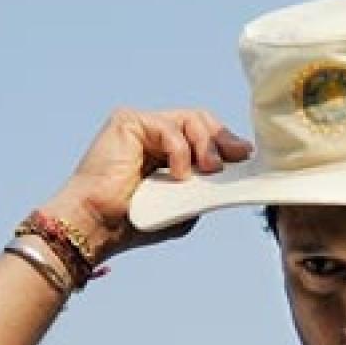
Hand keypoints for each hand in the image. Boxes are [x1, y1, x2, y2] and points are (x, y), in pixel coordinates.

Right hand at [42, 108, 252, 261]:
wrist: (98, 225)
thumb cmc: (135, 222)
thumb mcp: (184, 205)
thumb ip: (207, 187)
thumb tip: (239, 171)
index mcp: (166, 151)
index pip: (205, 135)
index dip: (227, 142)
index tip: (246, 156)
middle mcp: (153, 134)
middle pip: (201, 120)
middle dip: (223, 138)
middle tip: (236, 157)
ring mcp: (140, 125)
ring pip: (190, 118)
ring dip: (206, 145)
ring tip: (208, 169)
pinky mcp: (127, 121)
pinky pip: (168, 126)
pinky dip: (180, 150)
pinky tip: (178, 174)